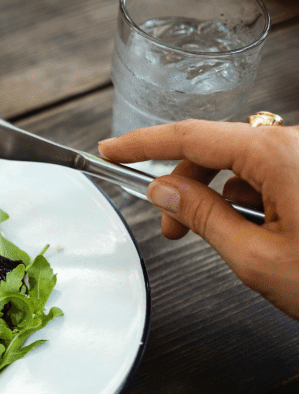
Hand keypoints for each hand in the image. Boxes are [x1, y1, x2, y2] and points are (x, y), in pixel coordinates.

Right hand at [99, 119, 298, 318]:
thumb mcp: (255, 256)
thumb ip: (202, 217)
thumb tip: (165, 193)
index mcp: (277, 154)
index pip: (190, 137)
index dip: (142, 144)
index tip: (111, 150)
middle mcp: (298, 144)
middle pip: (216, 149)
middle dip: (183, 185)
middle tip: (167, 230)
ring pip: (245, 162)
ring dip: (220, 196)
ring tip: (224, 241)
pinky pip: (275, 172)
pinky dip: (253, 198)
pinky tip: (260, 234)